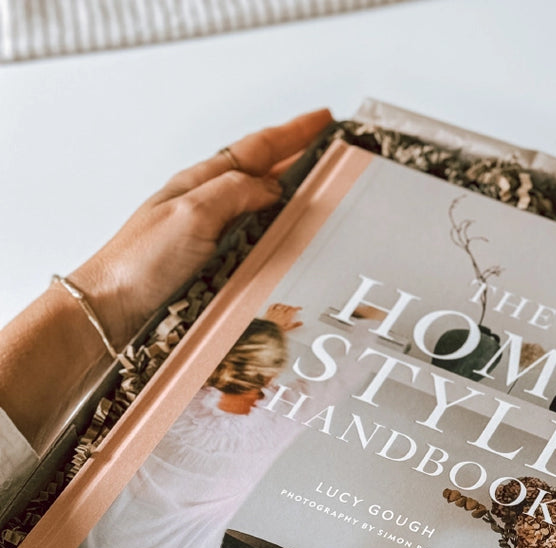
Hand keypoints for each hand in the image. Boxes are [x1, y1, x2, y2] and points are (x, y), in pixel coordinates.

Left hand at [69, 109, 333, 348]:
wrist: (112, 308)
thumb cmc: (141, 261)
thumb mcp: (192, 214)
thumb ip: (234, 192)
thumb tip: (272, 185)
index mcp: (203, 183)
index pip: (258, 149)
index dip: (293, 133)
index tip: (323, 119)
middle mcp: (209, 205)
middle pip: (263, 174)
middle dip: (299, 161)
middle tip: (331, 154)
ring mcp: (213, 235)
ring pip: (262, 208)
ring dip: (292, 199)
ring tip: (321, 194)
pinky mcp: (215, 266)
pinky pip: (256, 242)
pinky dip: (278, 236)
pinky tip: (289, 242)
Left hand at [262, 303, 303, 331]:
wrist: (267, 328)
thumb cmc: (277, 329)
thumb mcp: (287, 328)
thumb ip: (294, 325)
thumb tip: (301, 323)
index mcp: (286, 316)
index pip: (293, 310)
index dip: (297, 308)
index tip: (300, 308)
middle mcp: (281, 312)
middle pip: (288, 307)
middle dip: (291, 307)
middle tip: (293, 308)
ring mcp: (275, 311)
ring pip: (281, 305)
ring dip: (285, 305)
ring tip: (287, 306)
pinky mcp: (269, 311)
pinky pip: (273, 305)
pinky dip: (276, 304)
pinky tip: (278, 304)